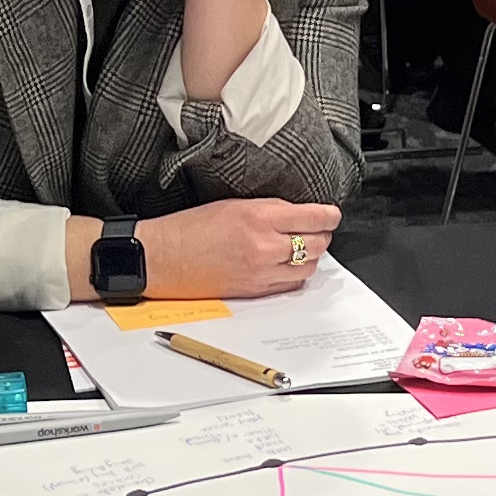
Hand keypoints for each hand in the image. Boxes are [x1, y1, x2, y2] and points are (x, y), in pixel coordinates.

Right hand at [132, 200, 341, 300]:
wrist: (163, 257)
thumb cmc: (190, 228)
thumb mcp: (234, 204)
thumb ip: (269, 209)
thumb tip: (297, 214)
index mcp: (259, 217)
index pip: (314, 217)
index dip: (329, 215)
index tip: (332, 214)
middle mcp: (265, 246)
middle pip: (318, 243)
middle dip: (322, 235)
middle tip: (318, 229)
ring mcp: (262, 271)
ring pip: (309, 266)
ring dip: (311, 256)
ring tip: (302, 247)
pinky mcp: (256, 291)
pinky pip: (291, 284)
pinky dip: (296, 274)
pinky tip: (288, 265)